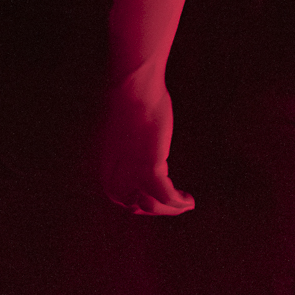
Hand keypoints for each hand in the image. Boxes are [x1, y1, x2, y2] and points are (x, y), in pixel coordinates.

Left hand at [100, 71, 195, 215]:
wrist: (133, 85)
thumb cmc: (129, 99)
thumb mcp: (122, 127)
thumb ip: (125, 145)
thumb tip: (139, 152)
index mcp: (104, 163)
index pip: (116, 195)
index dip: (135, 202)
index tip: (153, 198)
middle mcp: (114, 172)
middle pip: (133, 205)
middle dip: (154, 208)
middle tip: (172, 203)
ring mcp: (132, 171)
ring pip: (151, 205)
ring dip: (169, 209)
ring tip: (184, 204)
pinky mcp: (150, 166)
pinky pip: (166, 195)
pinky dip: (179, 202)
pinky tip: (189, 200)